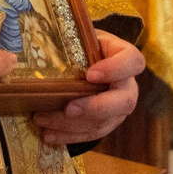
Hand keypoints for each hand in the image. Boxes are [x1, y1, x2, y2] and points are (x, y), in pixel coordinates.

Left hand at [38, 31, 143, 147]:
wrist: (84, 62)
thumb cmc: (82, 47)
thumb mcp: (81, 37)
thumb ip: (72, 39)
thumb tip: (39, 43)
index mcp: (125, 57)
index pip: (132, 62)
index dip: (115, 69)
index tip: (90, 74)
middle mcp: (127, 85)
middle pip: (125, 101)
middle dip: (95, 107)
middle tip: (69, 108)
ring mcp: (119, 108)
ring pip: (104, 122)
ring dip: (72, 124)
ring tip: (42, 119)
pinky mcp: (107, 123)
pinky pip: (92, 134)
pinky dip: (69, 136)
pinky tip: (48, 134)